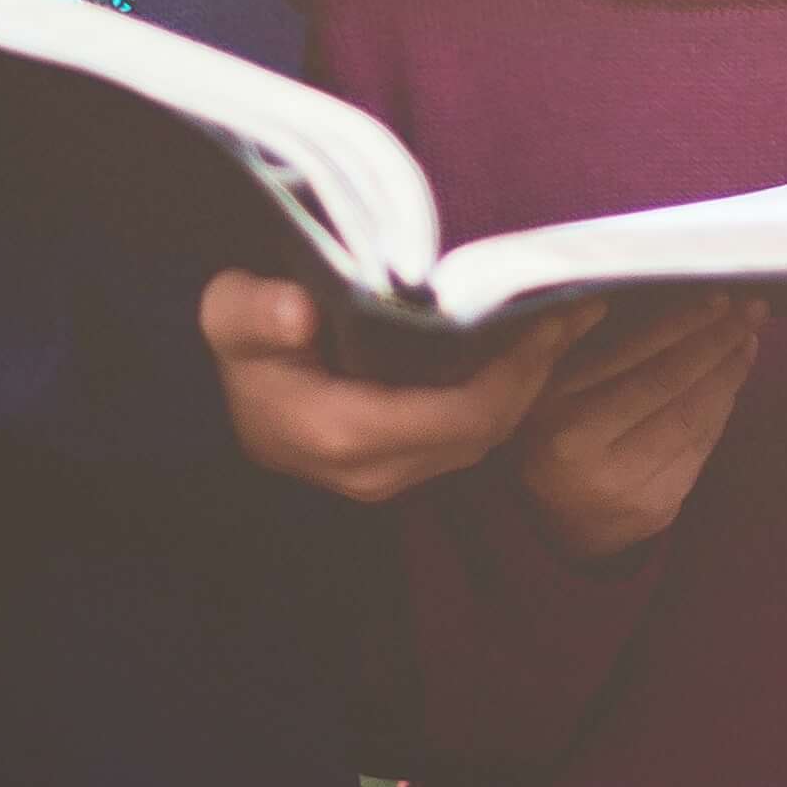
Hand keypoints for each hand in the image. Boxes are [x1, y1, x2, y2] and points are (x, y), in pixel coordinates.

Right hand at [199, 269, 587, 502]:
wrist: (212, 399)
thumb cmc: (233, 346)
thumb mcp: (229, 316)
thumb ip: (257, 313)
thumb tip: (296, 312)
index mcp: (345, 434)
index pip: (461, 414)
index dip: (516, 370)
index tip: (548, 314)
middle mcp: (375, 470)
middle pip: (485, 430)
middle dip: (535, 373)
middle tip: (575, 309)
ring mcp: (387, 477)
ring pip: (482, 440)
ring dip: (524, 386)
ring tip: (560, 325)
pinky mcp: (396, 470)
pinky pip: (466, 439)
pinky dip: (500, 398)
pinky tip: (521, 354)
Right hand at [515, 294, 764, 559]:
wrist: (551, 525)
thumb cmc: (545, 435)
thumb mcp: (541, 386)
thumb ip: (573, 343)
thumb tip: (622, 301)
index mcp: (565, 420)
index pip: (639, 361)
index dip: (684, 326)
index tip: (719, 298)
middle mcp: (598, 458)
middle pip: (675, 389)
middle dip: (720, 344)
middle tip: (752, 311)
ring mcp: (632, 489)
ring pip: (696, 421)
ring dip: (729, 376)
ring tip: (746, 341)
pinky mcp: (660, 508)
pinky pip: (701, 450)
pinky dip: (719, 411)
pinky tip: (729, 384)